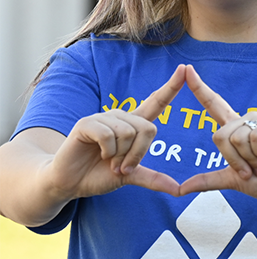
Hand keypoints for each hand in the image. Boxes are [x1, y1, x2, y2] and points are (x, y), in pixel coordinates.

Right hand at [44, 65, 184, 199]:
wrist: (69, 182)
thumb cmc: (99, 175)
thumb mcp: (130, 177)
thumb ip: (153, 179)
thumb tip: (178, 190)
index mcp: (134, 125)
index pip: (157, 102)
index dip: (171, 87)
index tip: (185, 68)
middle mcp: (121, 117)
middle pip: (148, 129)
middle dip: (138, 154)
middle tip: (122, 166)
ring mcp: (103, 118)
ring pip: (129, 133)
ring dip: (121, 155)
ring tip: (109, 161)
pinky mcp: (87, 123)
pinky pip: (109, 135)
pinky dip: (108, 151)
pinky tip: (99, 154)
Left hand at [178, 66, 256, 206]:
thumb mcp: (234, 181)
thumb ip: (209, 180)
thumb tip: (180, 189)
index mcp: (237, 130)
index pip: (214, 105)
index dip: (199, 89)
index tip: (186, 70)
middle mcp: (249, 121)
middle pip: (220, 135)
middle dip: (232, 160)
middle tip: (251, 171)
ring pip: (237, 137)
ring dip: (248, 159)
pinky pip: (255, 136)